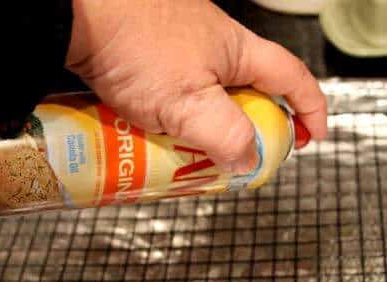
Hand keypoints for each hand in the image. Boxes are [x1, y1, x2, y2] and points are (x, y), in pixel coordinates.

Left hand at [66, 0, 326, 172]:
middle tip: (244, 156)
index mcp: (237, 51)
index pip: (292, 78)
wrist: (74, 13)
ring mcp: (180, 44)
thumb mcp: (191, 105)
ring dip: (211, 124)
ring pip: (210, 92)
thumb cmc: (135, 48)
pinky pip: (176, 90)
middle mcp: (214, 43)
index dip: (310, 109)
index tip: (313, 137)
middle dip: (254, 125)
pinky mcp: (149, 50)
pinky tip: (158, 132)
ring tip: (196, 152)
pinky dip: (177, 115)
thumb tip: (247, 161)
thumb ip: (228, 136)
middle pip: (251, 89)